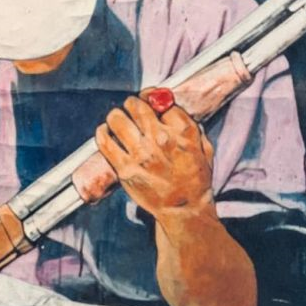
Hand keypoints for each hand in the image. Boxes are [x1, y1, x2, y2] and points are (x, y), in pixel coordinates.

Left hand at [95, 89, 214, 218]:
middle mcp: (161, 139)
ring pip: (117, 119)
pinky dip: (102, 132)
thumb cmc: (195, 179)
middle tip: (131, 107)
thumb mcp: (204, 147)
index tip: (149, 99)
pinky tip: (105, 131)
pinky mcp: (124, 169)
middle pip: (137, 105)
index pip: (161, 100)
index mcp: (183, 132)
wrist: (183, 208)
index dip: (153, 97)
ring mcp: (141, 154)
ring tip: (117, 120)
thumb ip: (189, 124)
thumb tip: (168, 103)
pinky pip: (104, 141)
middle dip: (133, 103)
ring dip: (116, 116)